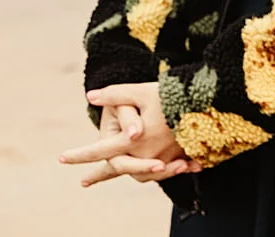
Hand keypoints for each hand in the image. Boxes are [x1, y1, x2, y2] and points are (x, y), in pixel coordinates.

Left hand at [60, 82, 193, 185]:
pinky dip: (151, 172)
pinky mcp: (179, 158)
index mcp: (134, 140)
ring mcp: (164, 160)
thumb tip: (91, 96)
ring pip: (139, 174)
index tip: (61, 158)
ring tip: (114, 177)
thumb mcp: (143, 91)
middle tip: (83, 182)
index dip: (79, 154)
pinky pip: (160, 171)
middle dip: (100, 175)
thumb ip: (117, 94)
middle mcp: (146, 155)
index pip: (100, 150)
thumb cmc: (176, 96)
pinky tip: (148, 171)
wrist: (213, 104)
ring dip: (126, 175)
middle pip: (117, 169)